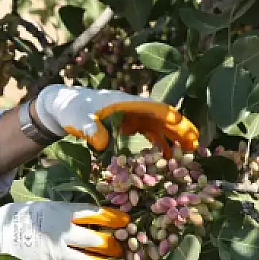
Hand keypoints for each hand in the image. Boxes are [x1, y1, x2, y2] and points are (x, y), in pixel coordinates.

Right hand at [0, 202, 128, 259]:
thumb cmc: (21, 217)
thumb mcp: (46, 207)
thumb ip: (68, 212)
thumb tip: (91, 215)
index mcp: (62, 213)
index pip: (95, 214)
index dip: (113, 218)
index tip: (126, 219)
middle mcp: (63, 233)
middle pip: (98, 240)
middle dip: (114, 244)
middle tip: (120, 245)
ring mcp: (57, 253)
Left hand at [33, 85, 198, 152]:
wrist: (62, 107)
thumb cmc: (71, 109)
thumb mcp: (79, 120)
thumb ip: (91, 130)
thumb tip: (102, 144)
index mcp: (127, 102)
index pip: (156, 109)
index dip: (173, 120)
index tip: (188, 132)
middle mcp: (133, 107)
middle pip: (163, 117)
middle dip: (180, 130)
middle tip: (196, 146)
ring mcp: (131, 115)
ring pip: (158, 125)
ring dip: (172, 138)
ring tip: (187, 154)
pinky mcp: (127, 123)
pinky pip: (148, 132)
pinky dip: (158, 143)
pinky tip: (165, 157)